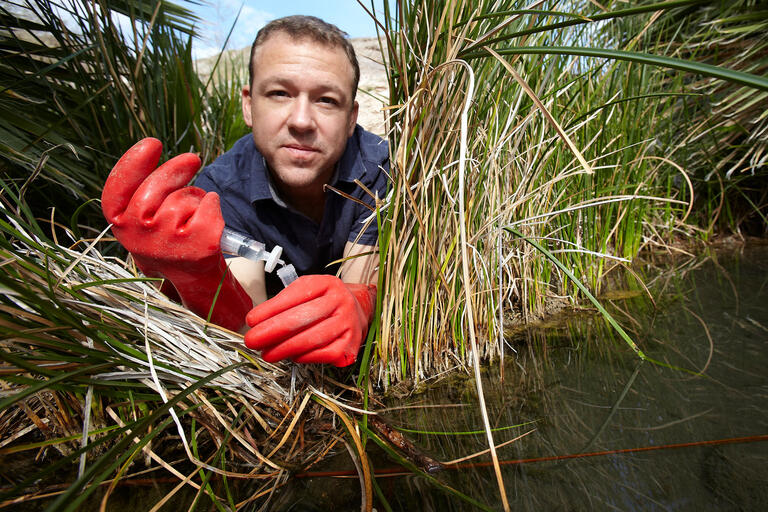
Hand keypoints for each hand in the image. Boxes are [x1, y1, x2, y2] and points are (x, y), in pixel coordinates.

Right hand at [102, 138, 251, 330]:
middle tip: (193, 159)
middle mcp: (139, 237)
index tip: (152, 143)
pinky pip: (208, 205)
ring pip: (184, 197)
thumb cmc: (169, 238)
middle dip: (176, 170)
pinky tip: (209, 219)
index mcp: (121, 226)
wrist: (194, 278)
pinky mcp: (199, 246)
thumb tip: (150, 147)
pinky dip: (213, 205)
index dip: (133, 164)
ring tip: (194, 215)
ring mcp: (169, 244)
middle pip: (155, 188)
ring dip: (194, 197)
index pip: (117, 191)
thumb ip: (142, 190)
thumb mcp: (145, 218)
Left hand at [244, 275, 376, 366]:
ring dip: (285, 349)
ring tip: (267, 354)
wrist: (359, 311)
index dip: (271, 309)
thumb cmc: (325, 302)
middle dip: (273, 331)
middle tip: (252, 340)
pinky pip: (324, 354)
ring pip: (313, 339)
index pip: (296, 296)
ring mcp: (349, 324)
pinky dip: (304, 357)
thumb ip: (284, 303)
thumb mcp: (307, 292)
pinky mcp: (352, 345)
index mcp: (328, 284)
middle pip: (303, 318)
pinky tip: (291, 356)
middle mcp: (342, 301)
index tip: (250, 321)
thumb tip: (257, 322)